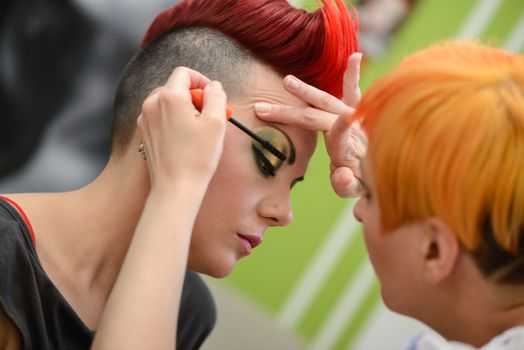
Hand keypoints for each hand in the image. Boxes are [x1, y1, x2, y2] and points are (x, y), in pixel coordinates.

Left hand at [137, 67, 227, 190]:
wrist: (175, 188)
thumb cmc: (196, 158)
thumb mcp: (216, 123)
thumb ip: (217, 96)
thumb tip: (214, 86)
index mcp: (169, 97)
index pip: (184, 73)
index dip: (202, 81)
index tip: (212, 97)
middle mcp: (152, 103)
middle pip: (176, 87)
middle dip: (194, 97)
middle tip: (210, 116)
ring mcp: (145, 119)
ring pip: (168, 102)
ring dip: (184, 109)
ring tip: (198, 130)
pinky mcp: (144, 133)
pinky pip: (160, 117)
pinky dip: (174, 121)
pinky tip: (185, 139)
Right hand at [255, 53, 366, 196]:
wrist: (380, 166)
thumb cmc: (362, 180)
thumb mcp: (353, 190)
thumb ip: (346, 184)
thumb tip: (342, 175)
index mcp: (348, 151)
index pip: (340, 138)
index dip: (342, 128)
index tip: (344, 116)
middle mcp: (350, 130)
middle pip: (317, 117)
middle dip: (289, 113)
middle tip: (263, 110)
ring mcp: (353, 117)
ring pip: (327, 100)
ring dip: (305, 92)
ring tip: (286, 81)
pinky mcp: (355, 110)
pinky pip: (352, 92)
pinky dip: (352, 75)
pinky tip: (355, 56)